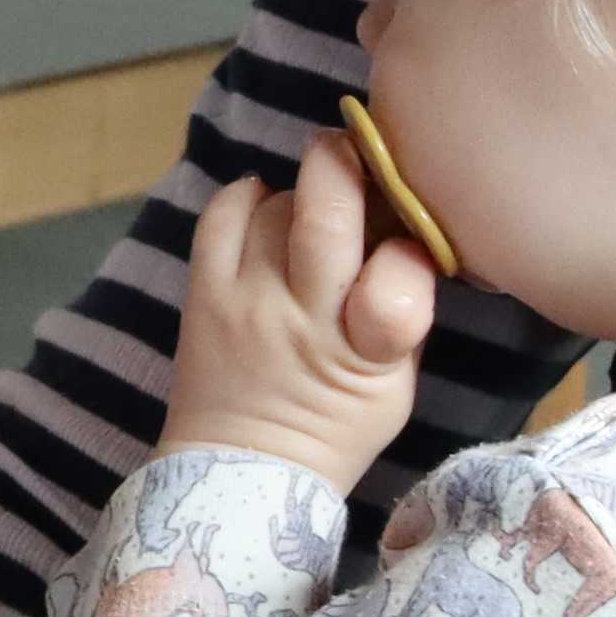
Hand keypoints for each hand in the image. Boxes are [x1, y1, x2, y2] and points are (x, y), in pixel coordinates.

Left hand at [169, 131, 435, 488]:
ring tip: (315, 211)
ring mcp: (244, 300)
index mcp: (365, 352)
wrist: (244, 466)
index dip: (410, 242)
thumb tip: (409, 231)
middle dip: (345, 164)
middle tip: (361, 150)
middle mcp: (300, 317)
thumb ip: (406, 312)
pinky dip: (247, 197)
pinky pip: (220, 217)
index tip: (413, 229)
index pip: (397, 276)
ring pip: (274, 208)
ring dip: (301, 195)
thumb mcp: (396, 384)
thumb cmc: (336, 423)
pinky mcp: (202, 293)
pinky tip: (266, 203)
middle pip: (323, 217)